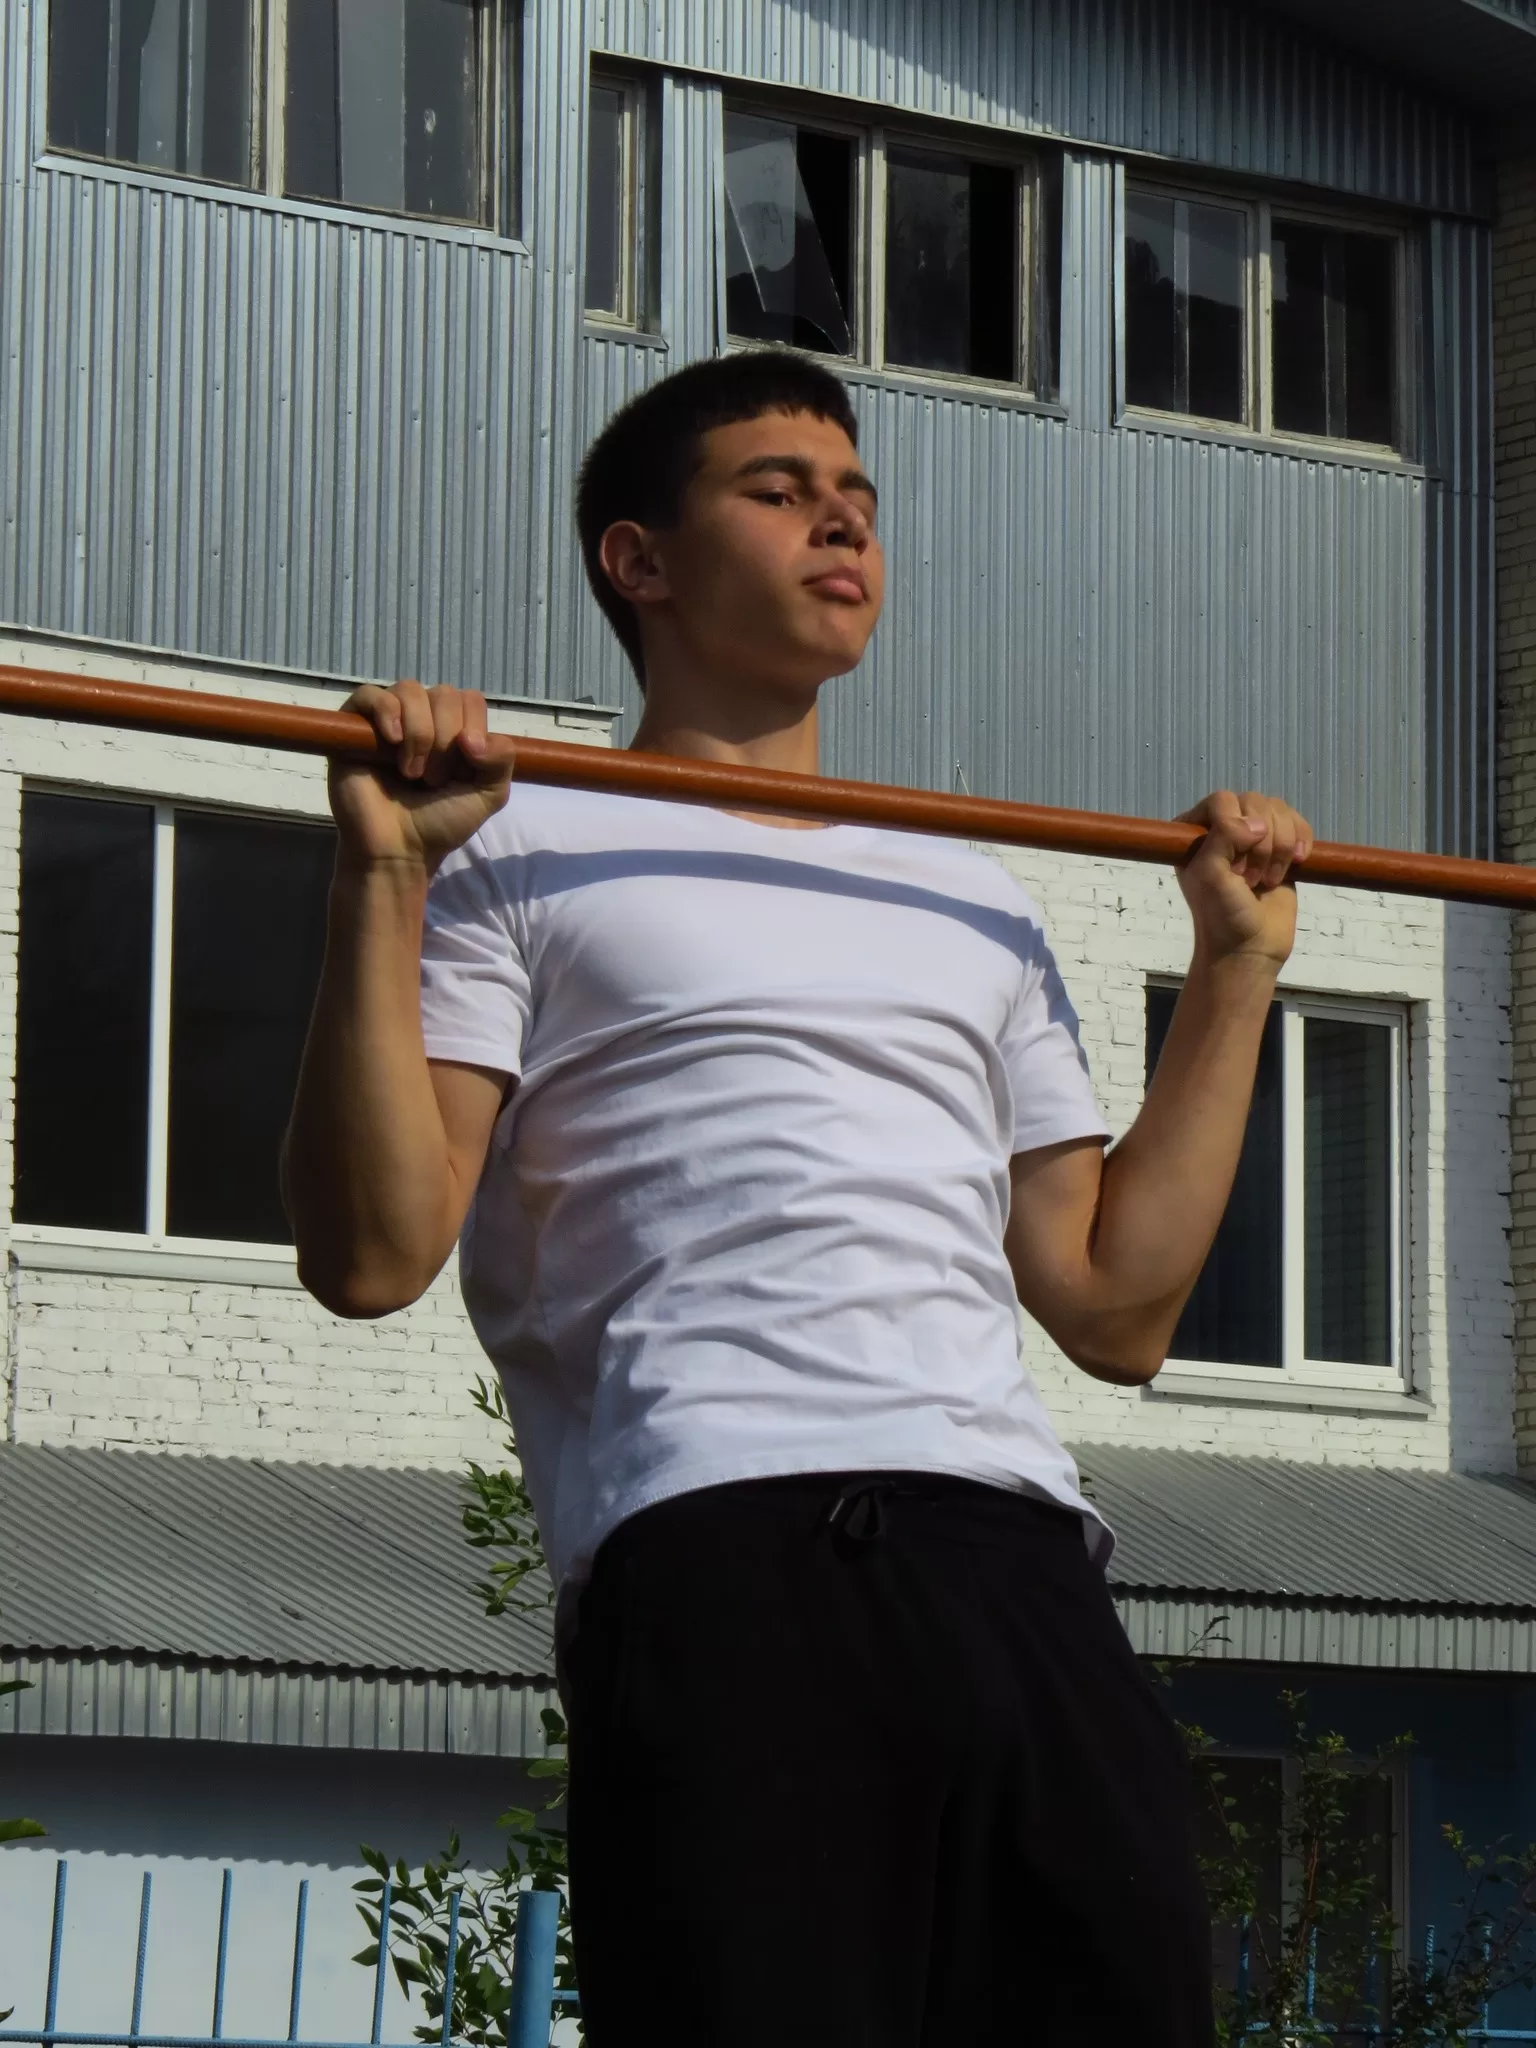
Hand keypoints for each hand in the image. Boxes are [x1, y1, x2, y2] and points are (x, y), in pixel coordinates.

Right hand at [329, 681, 514, 874]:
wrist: (398, 849)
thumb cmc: (440, 822)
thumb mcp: (489, 794)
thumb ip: (502, 759)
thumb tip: (473, 737)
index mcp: (455, 728)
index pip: (470, 700)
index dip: (472, 731)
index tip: (461, 772)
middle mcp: (423, 717)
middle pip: (445, 694)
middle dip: (445, 740)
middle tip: (433, 780)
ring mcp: (389, 720)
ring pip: (411, 691)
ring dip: (419, 735)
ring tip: (411, 773)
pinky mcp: (355, 727)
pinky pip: (371, 695)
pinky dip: (387, 713)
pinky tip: (392, 742)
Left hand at [1176, 790, 1313, 967]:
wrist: (1251, 947)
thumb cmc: (1222, 915)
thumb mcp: (1211, 875)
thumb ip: (1223, 837)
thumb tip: (1256, 822)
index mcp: (1194, 831)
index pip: (1222, 800)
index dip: (1237, 826)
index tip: (1235, 866)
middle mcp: (1221, 828)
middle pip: (1255, 802)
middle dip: (1262, 843)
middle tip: (1250, 879)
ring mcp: (1252, 836)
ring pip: (1279, 810)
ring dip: (1280, 846)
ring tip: (1268, 879)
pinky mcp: (1280, 847)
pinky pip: (1298, 822)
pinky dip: (1301, 841)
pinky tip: (1296, 863)